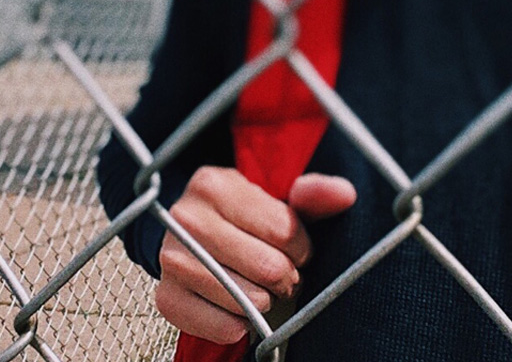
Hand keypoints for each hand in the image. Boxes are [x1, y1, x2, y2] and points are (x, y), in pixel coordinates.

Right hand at [155, 167, 356, 343]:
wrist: (193, 242)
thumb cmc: (244, 221)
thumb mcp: (279, 200)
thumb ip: (314, 195)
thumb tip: (344, 194)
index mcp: (213, 184)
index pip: (284, 230)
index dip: (300, 247)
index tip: (292, 247)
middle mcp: (185, 218)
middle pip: (268, 267)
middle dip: (286, 277)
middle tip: (278, 273)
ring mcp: (171, 259)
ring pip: (248, 300)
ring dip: (266, 302)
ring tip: (260, 288)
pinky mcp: (166, 297)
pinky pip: (223, 326)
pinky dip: (240, 326)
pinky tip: (239, 308)